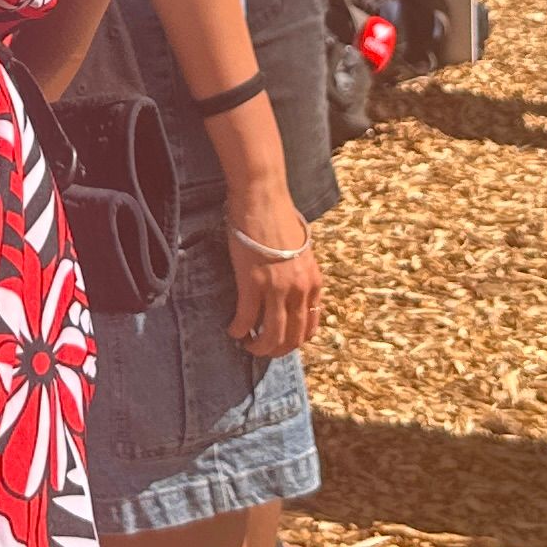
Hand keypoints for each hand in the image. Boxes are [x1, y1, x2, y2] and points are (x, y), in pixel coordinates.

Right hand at [222, 182, 321, 358]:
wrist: (263, 197)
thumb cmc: (279, 217)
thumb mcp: (301, 250)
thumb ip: (299, 273)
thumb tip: (290, 292)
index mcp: (314, 282)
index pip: (310, 326)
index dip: (295, 341)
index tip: (281, 342)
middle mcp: (300, 289)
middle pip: (293, 337)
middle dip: (277, 350)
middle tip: (262, 349)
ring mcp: (277, 288)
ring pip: (272, 335)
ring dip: (259, 347)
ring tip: (248, 345)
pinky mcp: (253, 283)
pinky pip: (247, 318)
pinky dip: (239, 330)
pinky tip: (233, 330)